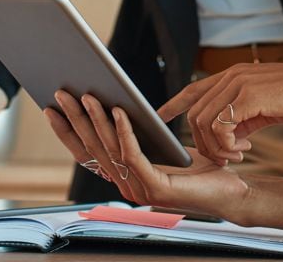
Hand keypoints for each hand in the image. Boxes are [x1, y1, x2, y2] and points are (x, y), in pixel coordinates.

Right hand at [44, 91, 249, 216]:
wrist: (230, 190)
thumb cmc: (199, 167)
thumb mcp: (160, 145)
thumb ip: (137, 134)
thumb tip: (113, 103)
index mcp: (123, 177)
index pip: (86, 153)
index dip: (67, 132)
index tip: (51, 108)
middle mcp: (126, 186)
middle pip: (92, 148)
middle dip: (75, 119)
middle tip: (62, 93)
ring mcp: (139, 189)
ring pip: (110, 149)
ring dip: (96, 120)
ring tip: (88, 95)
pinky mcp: (156, 188)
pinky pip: (133, 154)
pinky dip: (124, 131)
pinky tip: (119, 111)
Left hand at [157, 62, 282, 165]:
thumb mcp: (265, 106)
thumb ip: (242, 116)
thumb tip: (229, 136)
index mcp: (235, 74)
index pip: (194, 88)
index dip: (174, 103)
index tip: (159, 116)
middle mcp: (232, 75)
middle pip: (196, 113)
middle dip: (204, 142)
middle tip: (226, 157)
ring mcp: (239, 83)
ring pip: (204, 121)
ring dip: (216, 147)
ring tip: (236, 155)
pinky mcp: (249, 96)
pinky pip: (221, 126)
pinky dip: (226, 144)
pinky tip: (244, 149)